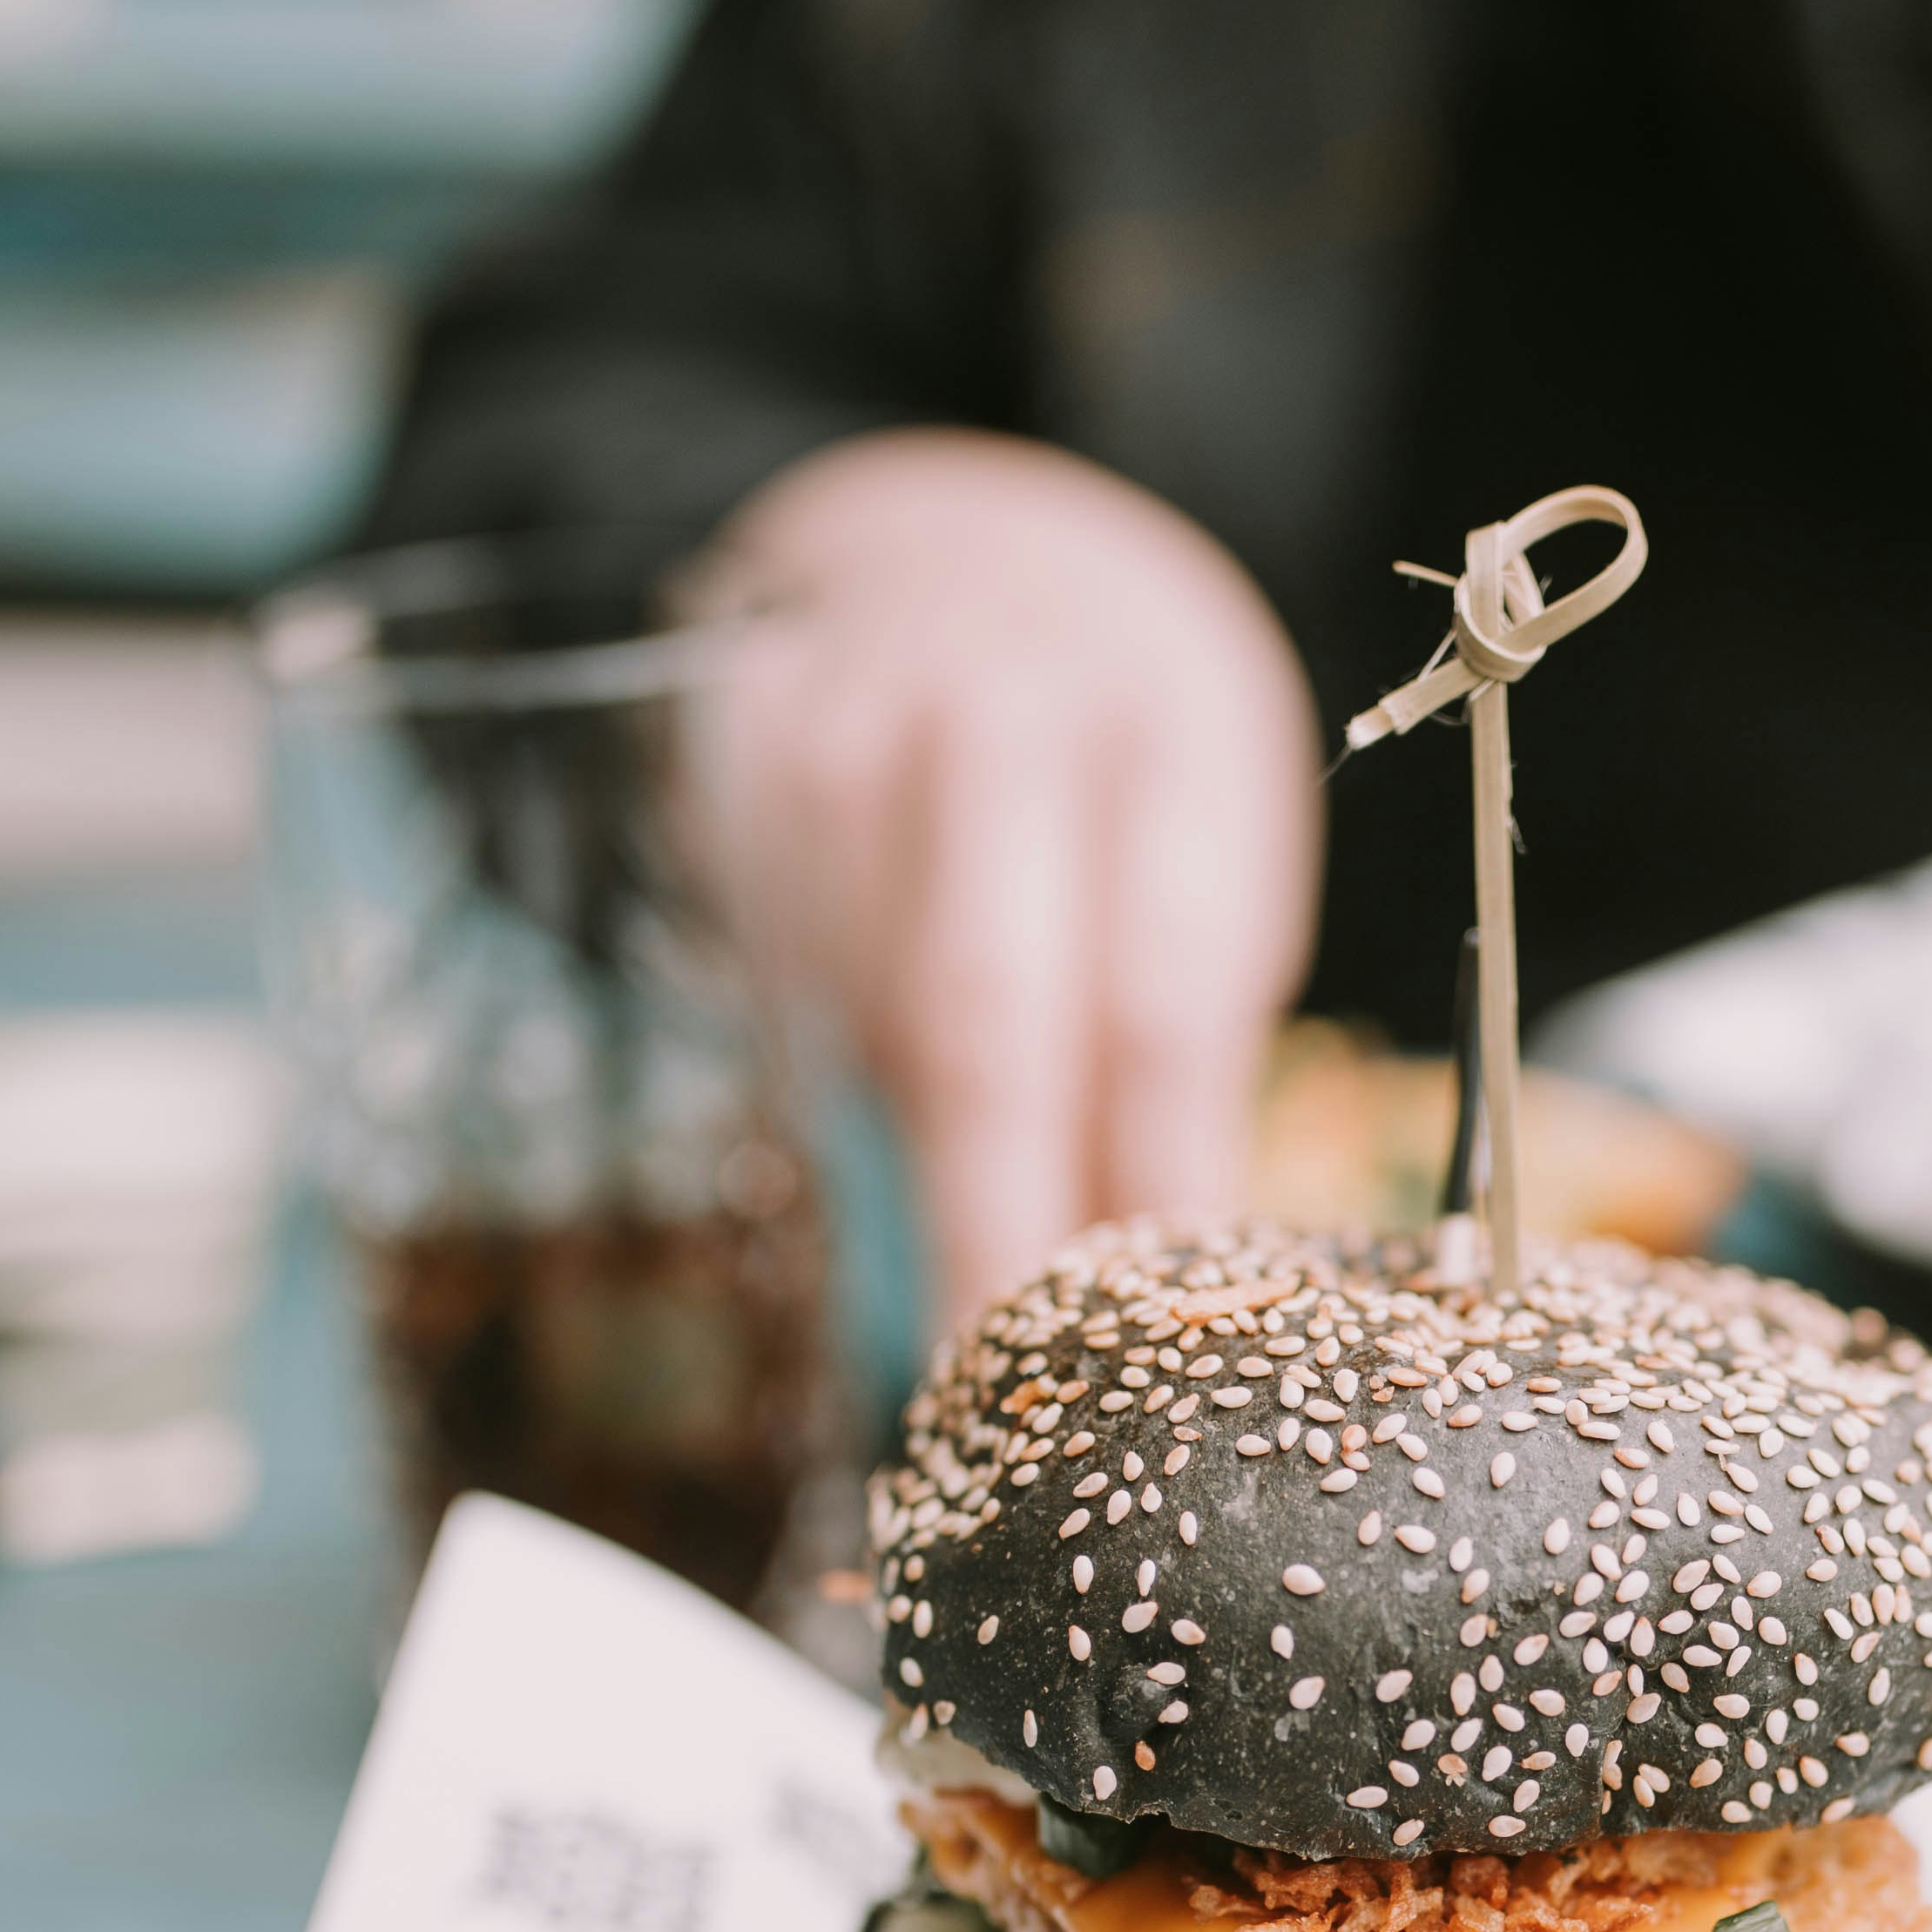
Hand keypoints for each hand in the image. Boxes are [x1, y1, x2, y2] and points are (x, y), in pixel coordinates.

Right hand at [693, 431, 1320, 1319]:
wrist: (966, 544)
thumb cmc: (1128, 752)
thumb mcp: (1208, 857)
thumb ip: (1181, 1052)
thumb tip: (1164, 1289)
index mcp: (1165, 737)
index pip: (1150, 1004)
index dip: (1132, 1196)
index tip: (1122, 1351)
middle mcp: (993, 713)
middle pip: (977, 1024)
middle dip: (985, 1228)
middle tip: (992, 1387)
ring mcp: (834, 724)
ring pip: (857, 1013)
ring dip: (909, 1156)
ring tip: (961, 1256)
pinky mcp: (722, 760)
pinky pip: (767, 969)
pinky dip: (826, 1066)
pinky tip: (867, 1094)